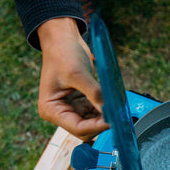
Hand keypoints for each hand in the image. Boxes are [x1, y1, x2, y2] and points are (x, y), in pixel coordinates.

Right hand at [37, 18, 108, 140]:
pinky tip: (113, 102)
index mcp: (51, 110)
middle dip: (102, 123)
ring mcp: (72, 109)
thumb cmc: (63, 54)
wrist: (63, 40)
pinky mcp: (82, 103)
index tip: (114, 120)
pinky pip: (97, 113)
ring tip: (117, 106)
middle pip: (86, 129)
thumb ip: (94, 94)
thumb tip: (110, 112)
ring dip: (106, 117)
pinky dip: (106, 110)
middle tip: (119, 113)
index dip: (97, 126)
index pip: (77, 128)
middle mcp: (60, 113)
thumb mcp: (78, 74)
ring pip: (93, 123)